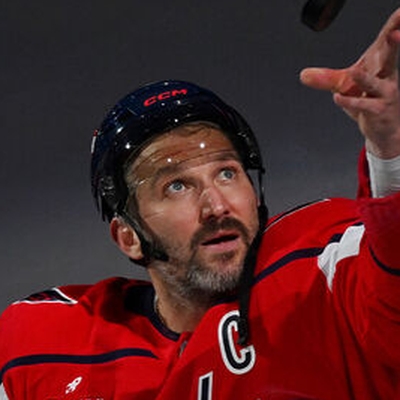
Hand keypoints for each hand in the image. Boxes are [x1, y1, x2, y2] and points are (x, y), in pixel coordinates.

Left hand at [300, 8, 399, 158]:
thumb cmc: (369, 99)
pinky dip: (349, 102)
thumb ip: (326, 78)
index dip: (394, 26)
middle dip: (394, 44)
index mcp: (381, 65)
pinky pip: (363, 105)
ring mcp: (384, 94)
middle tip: (395, 33)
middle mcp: (386, 77)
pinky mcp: (378, 110)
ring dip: (364, 79)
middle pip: (390, 57)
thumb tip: (303, 75)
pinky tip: (337, 97)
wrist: (383, 128)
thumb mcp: (344, 86)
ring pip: (374, 84)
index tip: (399, 14)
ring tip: (353, 72)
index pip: (386, 42)